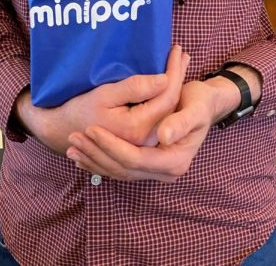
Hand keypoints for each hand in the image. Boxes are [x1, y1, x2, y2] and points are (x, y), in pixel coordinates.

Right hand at [15, 45, 187, 155]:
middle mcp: (145, 139)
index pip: (166, 96)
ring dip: (175, 85)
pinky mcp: (140, 141)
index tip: (176, 50)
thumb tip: (164, 79)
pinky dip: (166, 98)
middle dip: (178, 76)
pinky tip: (168, 84)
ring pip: (167, 112)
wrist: (63, 131)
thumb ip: (134, 88)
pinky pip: (159, 118)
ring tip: (179, 63)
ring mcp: (144, 142)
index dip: (174, 71)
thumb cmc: (80, 109)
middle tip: (183, 53)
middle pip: (171, 104)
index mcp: (138, 128)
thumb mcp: (104, 94)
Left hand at [66, 74, 239, 182]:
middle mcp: (165, 172)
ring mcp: (155, 171)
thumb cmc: (199, 102)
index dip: (112, 146)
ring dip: (94, 160)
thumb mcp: (195, 108)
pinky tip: (82, 158)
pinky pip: (119, 170)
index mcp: (175, 161)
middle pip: (124, 169)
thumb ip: (181, 122)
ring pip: (118, 172)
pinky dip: (99, 164)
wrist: (203, 105)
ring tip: (72, 148)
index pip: (136, 159)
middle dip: (97, 153)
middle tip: (74, 137)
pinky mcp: (146, 165)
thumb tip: (164, 135)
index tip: (91, 128)